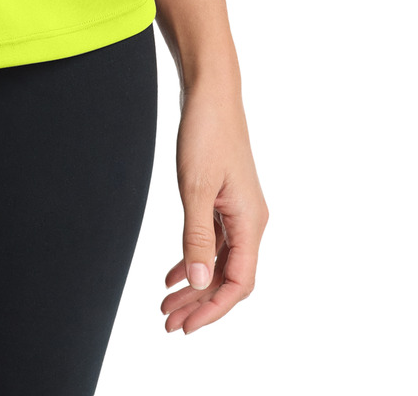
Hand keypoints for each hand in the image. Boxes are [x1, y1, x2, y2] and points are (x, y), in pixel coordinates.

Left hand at [162, 78, 267, 334]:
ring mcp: (239, 211)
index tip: (186, 326)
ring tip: (167, 304)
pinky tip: (174, 273)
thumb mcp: (196, 187)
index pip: (238, 282)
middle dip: (200, 304)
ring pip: (220, 261)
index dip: (213, 309)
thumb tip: (200, 282)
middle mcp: (250, 221)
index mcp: (250, 222)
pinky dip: (195, 259)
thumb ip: (198, 236)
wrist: (211, 92)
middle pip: (229, 277)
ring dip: (195, 285)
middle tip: (168, 322)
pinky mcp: (226, 200)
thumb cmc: (206, 132)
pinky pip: (215, 242)